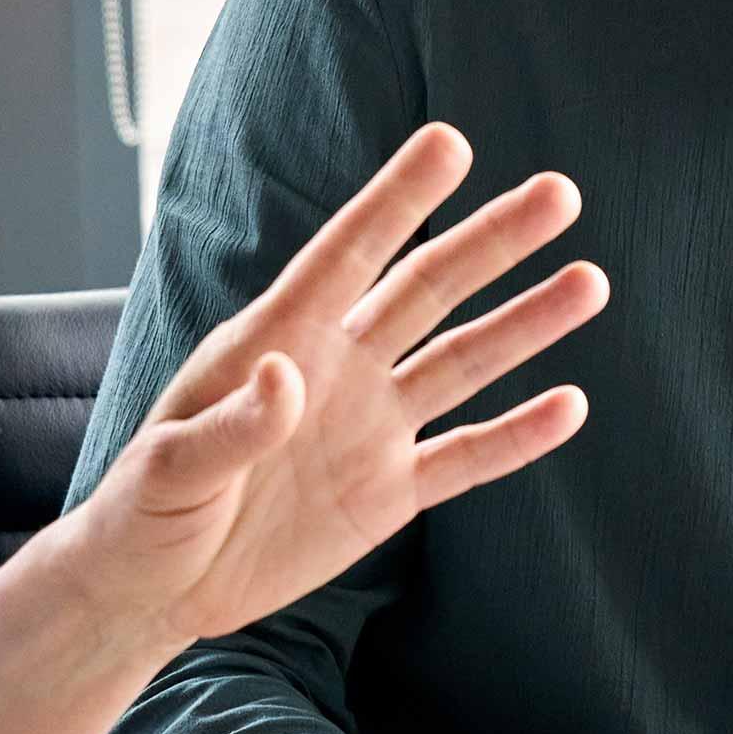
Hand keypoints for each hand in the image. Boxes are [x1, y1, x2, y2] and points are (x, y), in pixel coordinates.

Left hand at [60, 124, 608, 648]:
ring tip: (591, 282)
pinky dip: (517, 435)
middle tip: (560, 193)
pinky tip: (570, 405)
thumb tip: (287, 376)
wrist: (154, 589)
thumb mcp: (168, 468)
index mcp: (275, 338)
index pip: (346, 255)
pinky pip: (466, 457)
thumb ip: (229, 425)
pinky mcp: (389, 492)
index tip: (449, 144)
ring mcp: (369, 427)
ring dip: (525, 324)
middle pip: (428, 289)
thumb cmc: (141, 512)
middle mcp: (337, 367)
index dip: (397, 199)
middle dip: (493, 241)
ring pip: (462, 361)